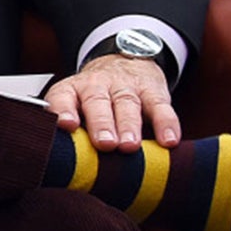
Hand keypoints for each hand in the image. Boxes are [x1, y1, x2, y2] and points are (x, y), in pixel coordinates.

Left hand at [43, 55, 179, 151]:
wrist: (123, 63)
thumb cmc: (94, 99)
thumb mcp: (76, 107)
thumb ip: (72, 133)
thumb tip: (67, 166)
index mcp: (72, 90)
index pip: (62, 97)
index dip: (63, 110)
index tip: (66, 124)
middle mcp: (96, 86)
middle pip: (97, 102)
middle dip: (101, 124)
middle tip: (105, 144)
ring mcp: (125, 87)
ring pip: (126, 104)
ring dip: (128, 126)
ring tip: (129, 146)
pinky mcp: (153, 91)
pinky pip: (160, 107)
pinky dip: (166, 124)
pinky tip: (168, 141)